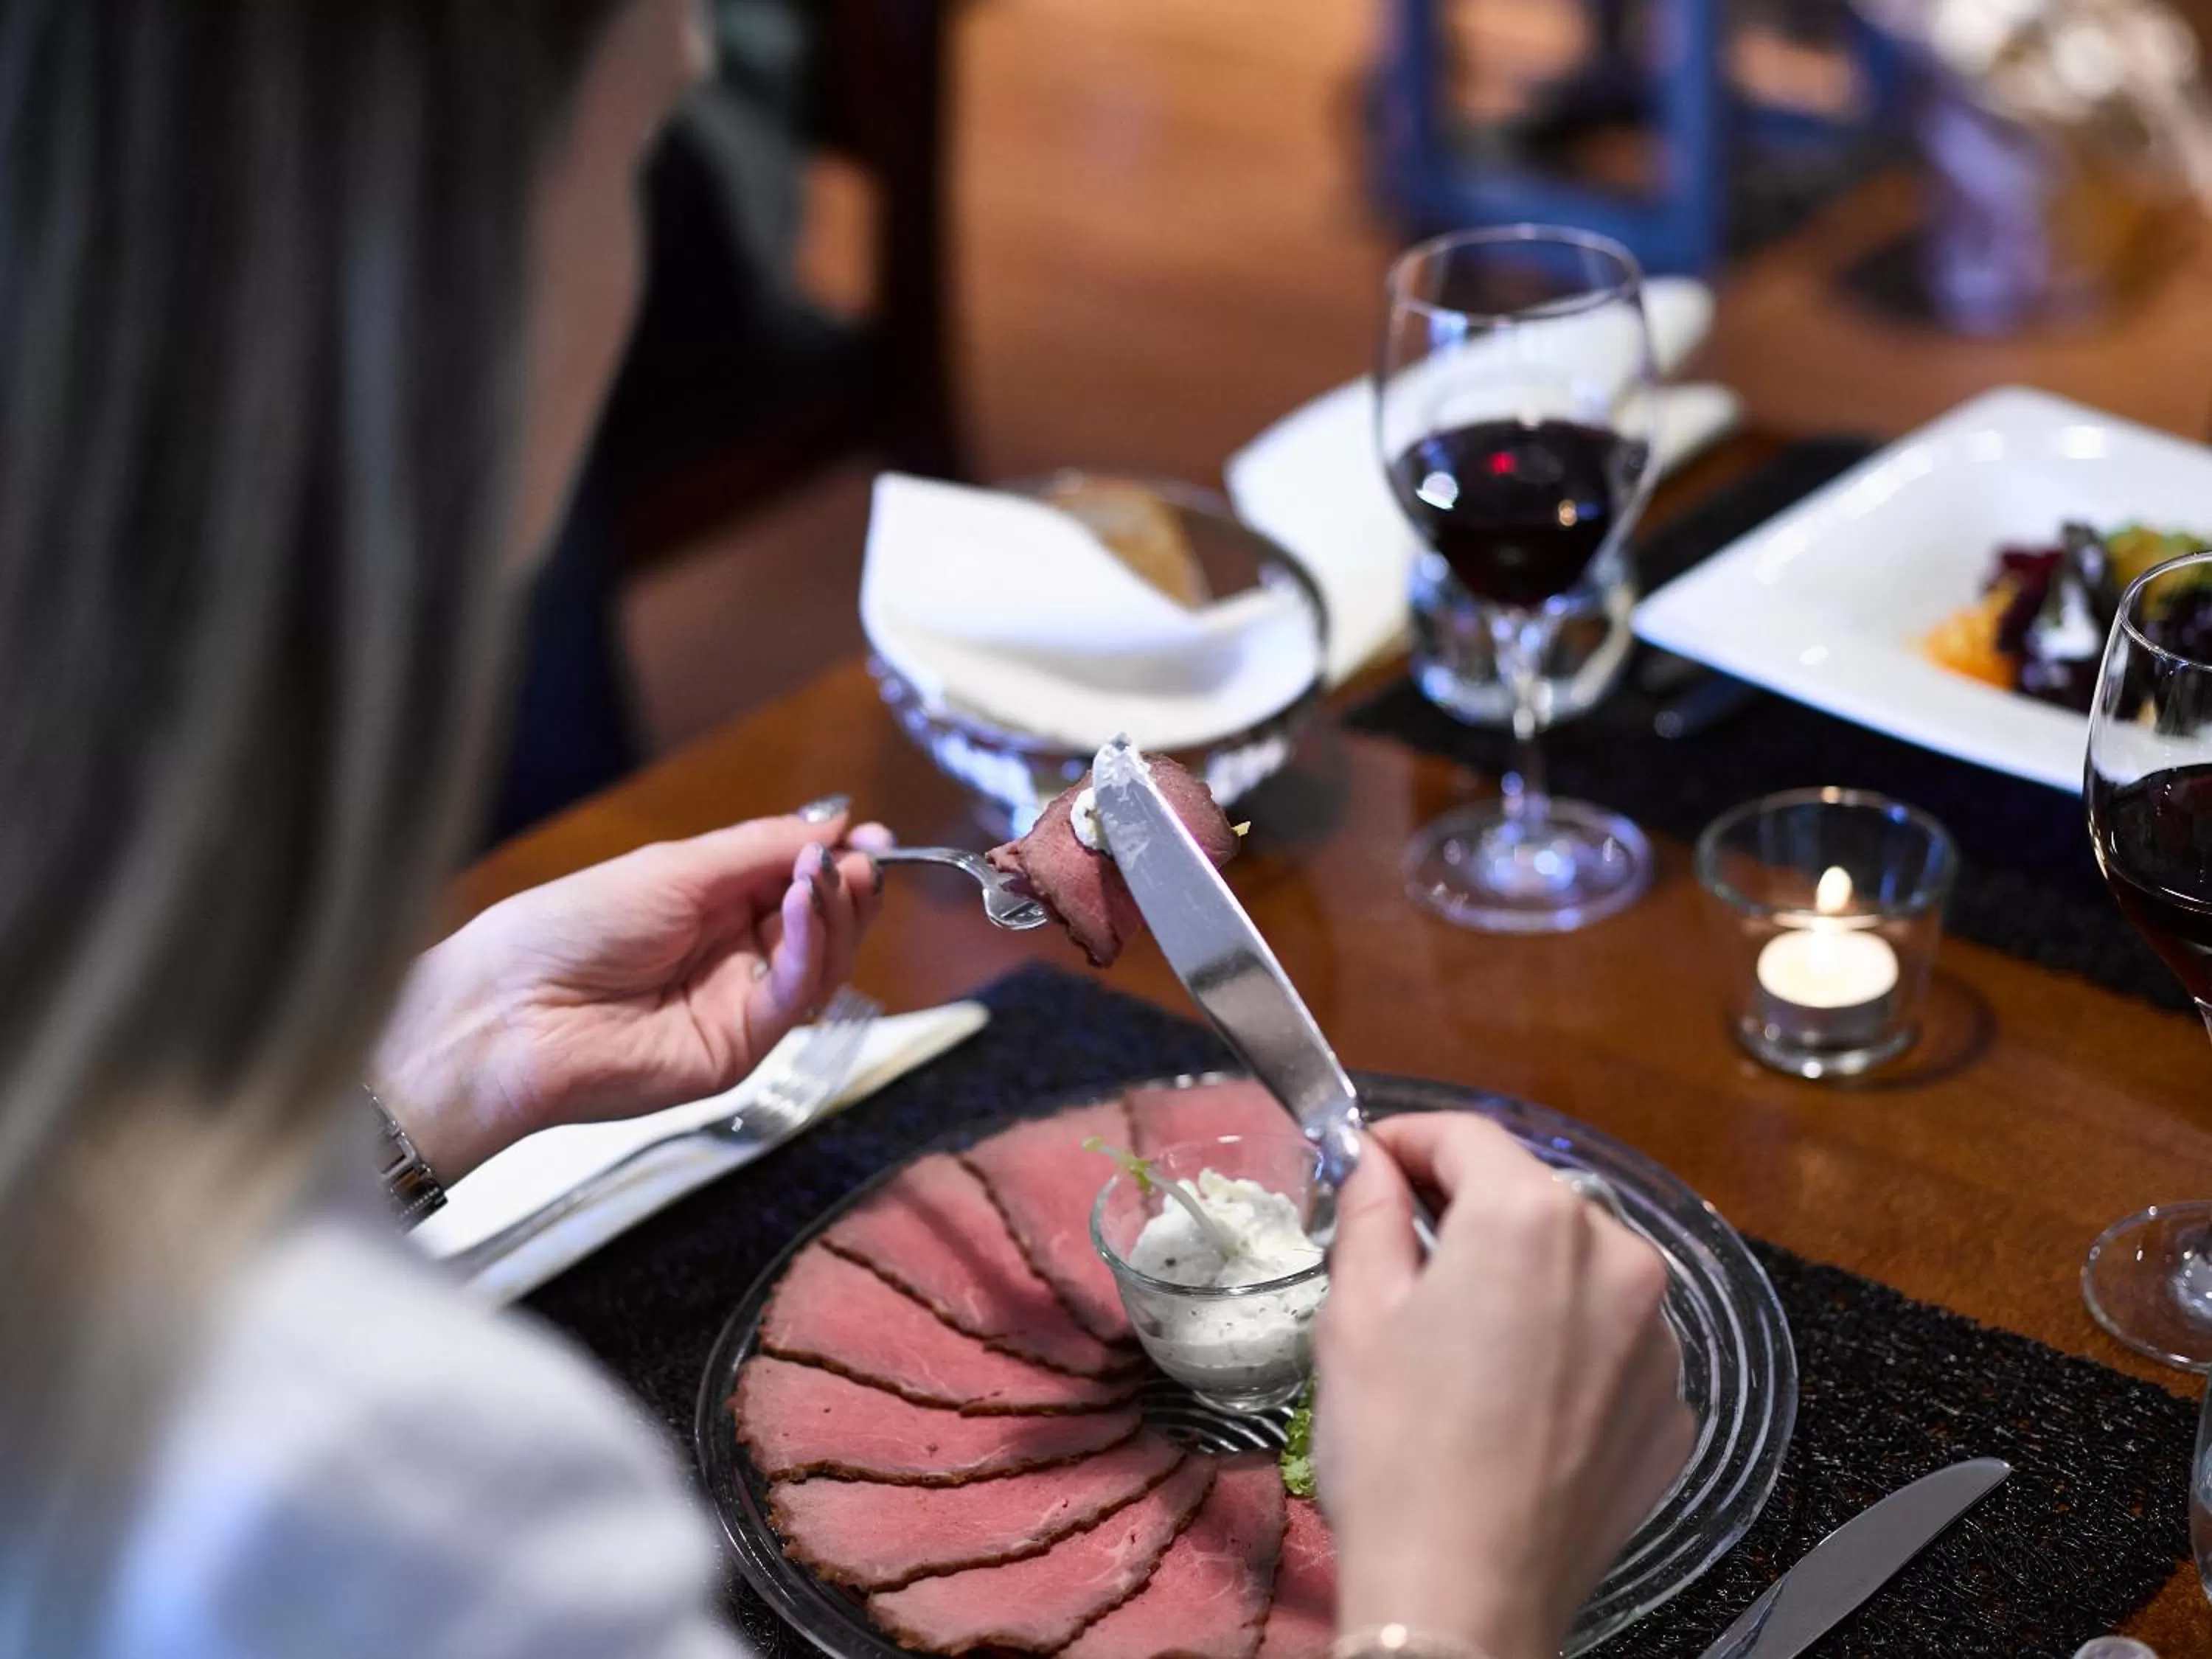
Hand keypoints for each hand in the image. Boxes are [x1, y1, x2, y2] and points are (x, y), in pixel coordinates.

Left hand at [372, 809, 887, 1180]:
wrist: (513, 1011)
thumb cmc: (569, 927)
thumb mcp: (674, 868)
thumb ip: (759, 848)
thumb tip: (835, 819)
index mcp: (714, 907)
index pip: (799, 883)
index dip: (839, 860)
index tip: (872, 836)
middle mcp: (734, 957)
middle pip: (823, 925)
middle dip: (849, 885)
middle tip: (862, 855)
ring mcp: (740, 1006)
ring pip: (823, 962)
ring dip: (836, 910)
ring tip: (827, 871)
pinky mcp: (741, 1049)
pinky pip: (796, 994)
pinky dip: (812, 943)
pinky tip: (805, 901)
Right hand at [1315, 1114, 1693, 1658]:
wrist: (1465, 1600)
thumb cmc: (1397, 1453)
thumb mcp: (1356, 1314)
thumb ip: (1373, 1213)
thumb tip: (1378, 1165)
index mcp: (1531, 1220)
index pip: (1467, 1136)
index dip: (1407, 1140)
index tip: (1369, 1164)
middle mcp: (1618, 1259)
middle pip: (1531, 1198)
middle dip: (1467, 1211)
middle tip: (1403, 1253)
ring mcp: (1658, 1339)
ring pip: (1580, 1268)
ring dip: (1525, 1277)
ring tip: (1462, 1338)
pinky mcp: (1673, 1408)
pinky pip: (1614, 1342)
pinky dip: (1567, 1345)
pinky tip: (1514, 1398)